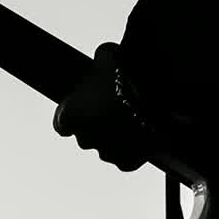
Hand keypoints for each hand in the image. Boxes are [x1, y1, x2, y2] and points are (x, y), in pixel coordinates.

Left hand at [52, 43, 151, 171]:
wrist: (156, 93)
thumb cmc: (125, 71)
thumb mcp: (105, 55)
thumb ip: (98, 62)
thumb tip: (104, 56)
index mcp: (69, 116)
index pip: (62, 123)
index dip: (76, 114)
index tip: (88, 107)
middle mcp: (84, 139)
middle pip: (86, 136)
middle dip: (97, 125)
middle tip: (114, 109)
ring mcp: (106, 153)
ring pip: (106, 148)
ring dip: (114, 138)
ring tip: (132, 120)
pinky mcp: (128, 163)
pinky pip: (126, 159)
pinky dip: (132, 149)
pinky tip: (141, 133)